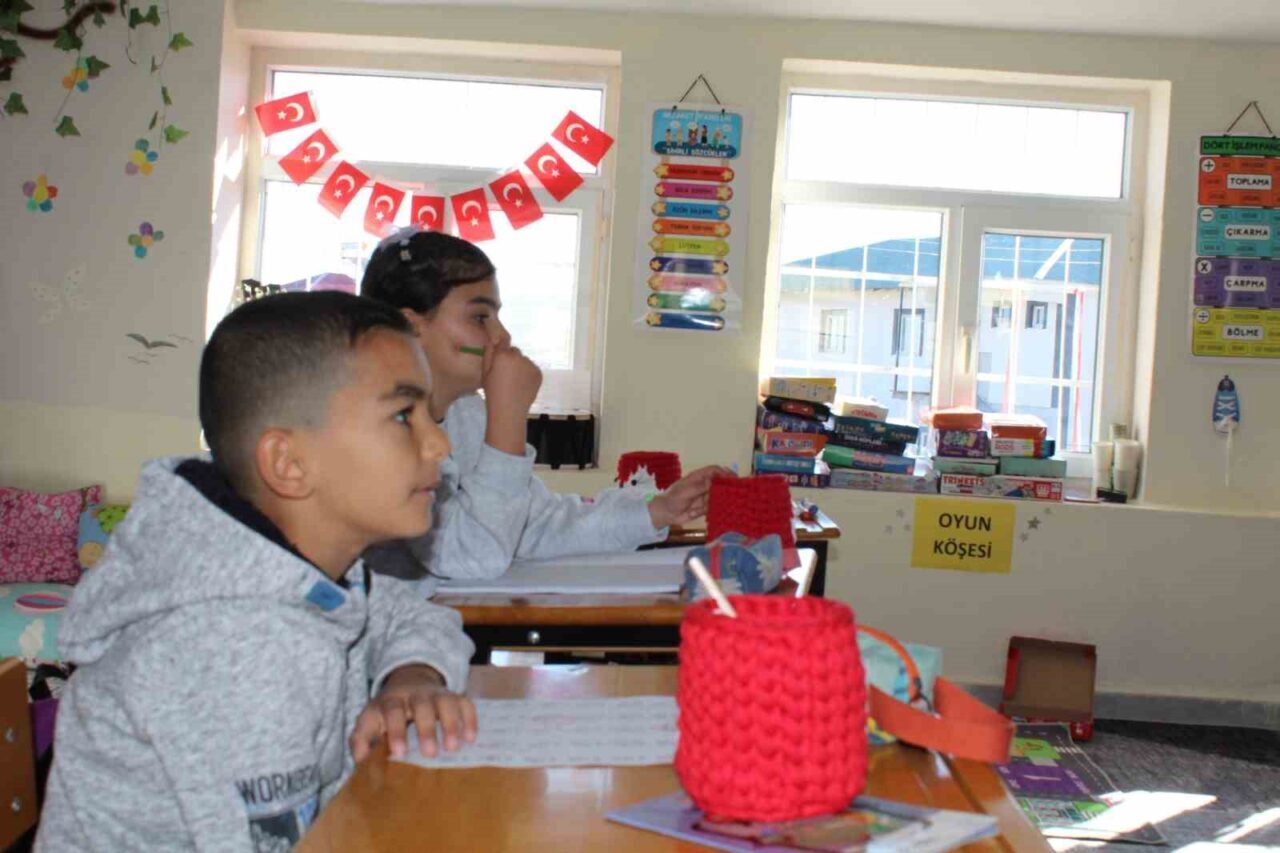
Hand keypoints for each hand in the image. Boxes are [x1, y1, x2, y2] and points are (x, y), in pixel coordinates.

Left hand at [349, 665, 476, 761]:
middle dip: (427, 729)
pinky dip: (470, 718)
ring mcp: (436, 694)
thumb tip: (361, 759)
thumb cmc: (388, 712)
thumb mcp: (370, 720)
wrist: (410, 681)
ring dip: (451, 724)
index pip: (392, 711)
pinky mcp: (453, 696)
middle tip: (431, 753)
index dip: (396, 730)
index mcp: (391, 701)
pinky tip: (470, 738)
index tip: (400, 752)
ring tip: (453, 748)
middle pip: (422, 705)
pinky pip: (465, 702)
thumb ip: (361, 739)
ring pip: (446, 702)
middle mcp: (415, 695)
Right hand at [482, 344, 542, 455]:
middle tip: (505, 374)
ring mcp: (530, 365)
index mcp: (503, 355)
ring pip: (524, 360)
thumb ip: (488, 353)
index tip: (500, 358)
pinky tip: (522, 385)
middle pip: (515, 351)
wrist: (509, 410)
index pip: (503, 341)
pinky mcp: (538, 373)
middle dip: (510, 359)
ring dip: (520, 366)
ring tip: (514, 382)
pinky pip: (532, 369)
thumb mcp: (485, 372)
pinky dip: (528, 374)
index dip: (501, 350)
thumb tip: (492, 340)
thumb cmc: (493, 392)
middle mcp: (519, 356)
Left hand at [648, 465, 734, 528]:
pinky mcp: (704, 507)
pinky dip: (715, 509)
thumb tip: (713, 482)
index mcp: (698, 477)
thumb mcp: (685, 491)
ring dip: (722, 499)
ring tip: (726, 503)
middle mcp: (703, 485)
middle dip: (727, 486)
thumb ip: (699, 487)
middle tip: (736, 492)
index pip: (714, 470)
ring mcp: (704, 496)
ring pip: (718, 496)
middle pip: (719, 483)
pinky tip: (715, 511)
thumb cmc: (672, 499)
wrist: (665, 514)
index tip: (732, 478)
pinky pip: (714, 507)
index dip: (723, 472)